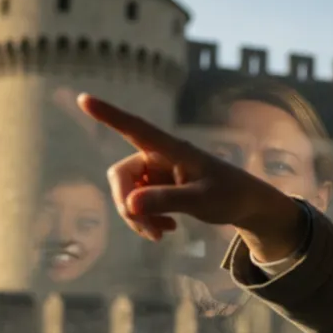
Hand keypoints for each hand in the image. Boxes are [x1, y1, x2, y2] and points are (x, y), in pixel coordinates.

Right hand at [77, 94, 305, 262]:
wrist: (247, 206)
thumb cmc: (230, 195)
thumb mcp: (202, 200)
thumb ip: (168, 200)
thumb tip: (130, 204)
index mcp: (173, 149)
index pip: (136, 128)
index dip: (109, 114)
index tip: (84, 98)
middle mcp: (159, 157)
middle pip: (122, 177)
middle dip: (128, 205)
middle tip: (150, 230)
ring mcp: (157, 173)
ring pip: (127, 194)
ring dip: (138, 218)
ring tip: (162, 234)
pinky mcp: (158, 188)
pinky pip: (137, 204)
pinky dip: (145, 220)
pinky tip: (167, 229)